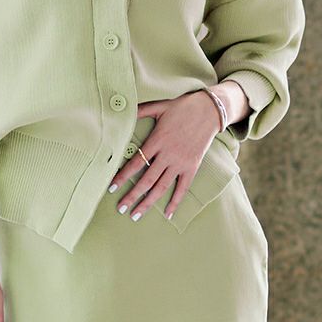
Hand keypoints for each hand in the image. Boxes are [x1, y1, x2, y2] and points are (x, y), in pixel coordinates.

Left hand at [107, 90, 221, 221]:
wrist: (209, 110)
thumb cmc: (182, 107)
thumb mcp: (159, 106)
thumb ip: (140, 111)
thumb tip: (122, 110)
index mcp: (157, 140)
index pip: (136, 163)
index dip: (122, 176)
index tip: (111, 187)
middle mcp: (168, 154)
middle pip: (146, 180)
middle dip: (132, 196)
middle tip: (120, 208)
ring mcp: (181, 162)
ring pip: (162, 187)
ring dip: (148, 202)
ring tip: (136, 214)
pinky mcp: (192, 166)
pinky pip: (183, 188)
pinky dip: (175, 201)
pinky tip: (167, 213)